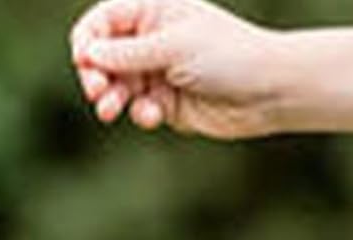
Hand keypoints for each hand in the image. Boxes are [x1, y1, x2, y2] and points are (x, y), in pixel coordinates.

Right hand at [70, 0, 286, 139]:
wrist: (267, 91)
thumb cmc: (227, 55)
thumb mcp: (173, 46)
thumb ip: (128, 52)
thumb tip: (88, 53)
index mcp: (153, 10)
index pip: (103, 21)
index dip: (87, 41)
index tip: (84, 62)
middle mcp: (152, 40)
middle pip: (104, 57)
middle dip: (96, 75)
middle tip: (97, 92)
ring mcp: (159, 72)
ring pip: (119, 87)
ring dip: (112, 99)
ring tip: (110, 111)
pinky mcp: (168, 104)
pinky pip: (141, 109)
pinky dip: (142, 114)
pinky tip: (154, 115)